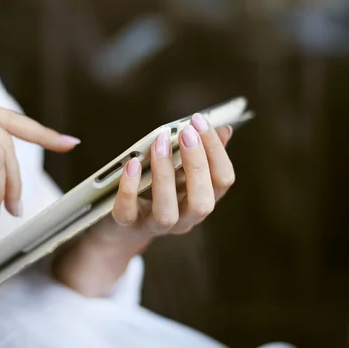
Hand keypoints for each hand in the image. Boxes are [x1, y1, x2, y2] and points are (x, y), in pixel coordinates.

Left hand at [91, 113, 233, 245]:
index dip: (216, 151)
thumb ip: (201, 153)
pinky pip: (127, 213)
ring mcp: (154, 226)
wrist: (124, 225)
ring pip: (166, 213)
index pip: (222, 181)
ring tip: (159, 144)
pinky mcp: (126, 226)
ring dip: (164, 176)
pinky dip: (129, 188)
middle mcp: (183, 219)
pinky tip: (132, 163)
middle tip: (186, 133)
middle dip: (197, 165)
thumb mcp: (181, 172)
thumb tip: (225, 129)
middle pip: (202, 203)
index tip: (199, 121)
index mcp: (201, 200)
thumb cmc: (156, 191)